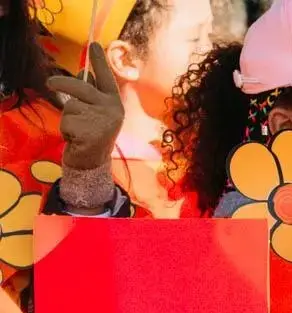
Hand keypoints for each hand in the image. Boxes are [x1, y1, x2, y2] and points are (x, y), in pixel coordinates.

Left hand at [45, 43, 123, 169]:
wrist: (93, 161)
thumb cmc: (92, 132)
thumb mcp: (95, 111)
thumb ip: (90, 93)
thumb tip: (81, 73)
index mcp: (114, 102)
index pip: (106, 78)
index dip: (99, 61)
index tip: (94, 44)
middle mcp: (112, 110)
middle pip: (81, 88)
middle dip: (62, 84)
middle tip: (49, 83)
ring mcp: (102, 121)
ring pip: (72, 106)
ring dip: (68, 117)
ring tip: (76, 128)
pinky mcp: (90, 133)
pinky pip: (67, 121)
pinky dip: (66, 130)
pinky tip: (76, 138)